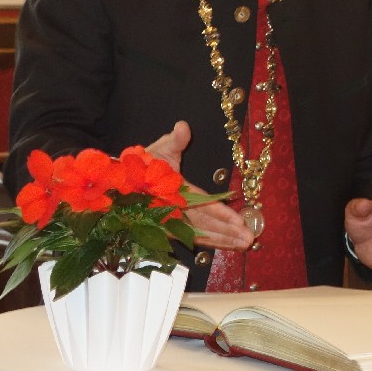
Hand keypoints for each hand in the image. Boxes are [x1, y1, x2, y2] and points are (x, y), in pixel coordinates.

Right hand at [145, 121, 252, 250]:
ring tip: (245, 244)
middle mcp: (173, 209)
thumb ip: (175, 140)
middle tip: (249, 238)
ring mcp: (172, 223)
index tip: (238, 221)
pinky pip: (194, 238)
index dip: (219, 212)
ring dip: (223, 240)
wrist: (122, 184)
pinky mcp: (172, 230)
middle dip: (227, 231)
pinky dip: (212, 242)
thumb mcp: (160, 148)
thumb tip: (183, 126)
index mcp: (173, 190)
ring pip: (201, 234)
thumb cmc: (144, 164)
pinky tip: (228, 245)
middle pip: (205, 223)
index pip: (200, 202)